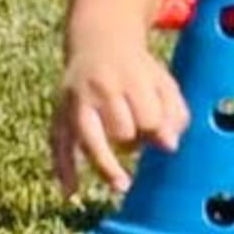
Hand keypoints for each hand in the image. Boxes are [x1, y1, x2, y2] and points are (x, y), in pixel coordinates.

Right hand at [53, 44, 188, 198]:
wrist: (98, 41)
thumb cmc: (138, 71)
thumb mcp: (163, 82)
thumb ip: (174, 113)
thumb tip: (169, 147)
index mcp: (129, 77)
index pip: (148, 118)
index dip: (156, 130)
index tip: (157, 132)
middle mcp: (99, 88)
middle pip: (120, 132)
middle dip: (132, 142)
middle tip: (136, 136)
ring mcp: (75, 102)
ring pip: (90, 142)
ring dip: (107, 164)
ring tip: (122, 184)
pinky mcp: (59, 113)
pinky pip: (59, 145)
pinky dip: (64, 169)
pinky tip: (70, 192)